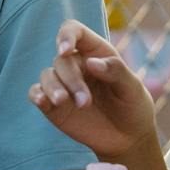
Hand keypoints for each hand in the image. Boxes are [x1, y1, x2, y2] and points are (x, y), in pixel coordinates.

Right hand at [29, 20, 158, 161]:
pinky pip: (36, 93)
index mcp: (95, 52)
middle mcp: (76, 65)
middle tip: (86, 103)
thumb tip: (91, 63)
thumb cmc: (133, 106)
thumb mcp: (133, 88)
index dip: (66, 35)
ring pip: (46, 76)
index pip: (74, 31)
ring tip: (64, 103)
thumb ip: (115, 72)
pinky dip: (36, 95)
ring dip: (53, 88)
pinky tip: (42, 101)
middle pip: (61, 60)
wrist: (128, 138)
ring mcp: (63, 85)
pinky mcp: (53, 104)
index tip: (65, 50)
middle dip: (71, 80)